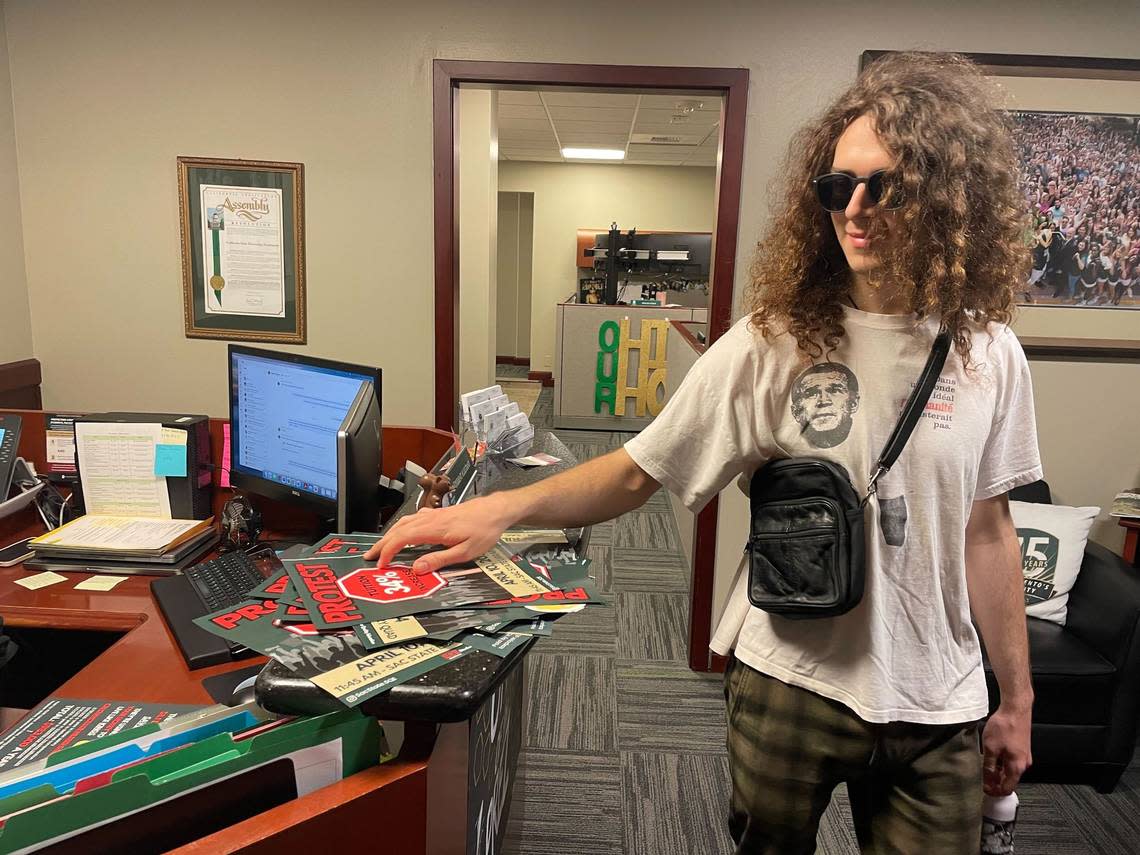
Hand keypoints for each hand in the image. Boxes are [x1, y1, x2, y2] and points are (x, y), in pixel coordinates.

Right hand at [363, 494, 515, 574]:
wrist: (496, 510)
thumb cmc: (484, 531)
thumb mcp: (465, 552)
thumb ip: (439, 560)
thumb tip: (416, 569)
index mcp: (434, 529)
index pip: (402, 538)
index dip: (388, 551)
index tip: (381, 565)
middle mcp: (430, 519)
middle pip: (398, 529)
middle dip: (382, 544)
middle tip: (370, 557)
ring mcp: (434, 514)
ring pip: (404, 522)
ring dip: (390, 534)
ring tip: (381, 547)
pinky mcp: (439, 513)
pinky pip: (414, 518)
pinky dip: (402, 526)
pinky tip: (404, 531)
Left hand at [981, 702, 1031, 795]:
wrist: (1015, 709)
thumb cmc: (1005, 726)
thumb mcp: (991, 748)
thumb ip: (989, 767)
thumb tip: (987, 781)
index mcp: (1017, 767)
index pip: (1007, 788)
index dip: (995, 791)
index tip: (985, 789)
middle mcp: (1024, 764)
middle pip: (1009, 780)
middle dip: (996, 781)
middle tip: (983, 778)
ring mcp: (1024, 756)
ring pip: (1010, 770)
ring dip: (998, 771)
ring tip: (986, 765)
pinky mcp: (1022, 748)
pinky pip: (1012, 761)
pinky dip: (1003, 763)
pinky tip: (993, 756)